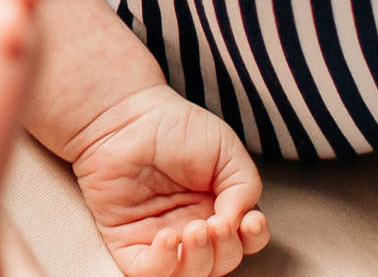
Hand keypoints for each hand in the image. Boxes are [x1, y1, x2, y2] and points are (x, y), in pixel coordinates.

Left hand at [66, 84, 270, 276]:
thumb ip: (245, 188)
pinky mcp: (128, 241)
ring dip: (199, 260)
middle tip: (217, 224)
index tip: (250, 220)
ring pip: (189, 273)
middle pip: (221, 262)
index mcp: (217, 208)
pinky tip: (167, 238)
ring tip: (195, 230)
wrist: (125, 116)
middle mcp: (191, 227)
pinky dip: (163, 265)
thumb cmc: (175, 127)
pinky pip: (148, 272)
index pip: (245, 241)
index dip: (252, 238)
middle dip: (226, 249)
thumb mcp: (226, 150)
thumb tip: (241, 224)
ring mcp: (160, 237)